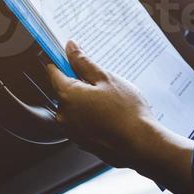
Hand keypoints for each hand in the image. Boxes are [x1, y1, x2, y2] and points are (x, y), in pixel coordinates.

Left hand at [45, 43, 193, 193]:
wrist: (140, 145)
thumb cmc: (126, 112)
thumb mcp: (106, 78)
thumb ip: (83, 62)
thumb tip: (70, 48)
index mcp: (67, 96)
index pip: (54, 72)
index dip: (62, 61)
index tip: (71, 56)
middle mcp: (64, 115)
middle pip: (64, 90)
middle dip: (80, 83)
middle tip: (102, 81)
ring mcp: (72, 131)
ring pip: (75, 106)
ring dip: (87, 100)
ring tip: (110, 100)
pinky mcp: (82, 142)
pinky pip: (82, 121)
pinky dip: (91, 115)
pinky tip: (110, 114)